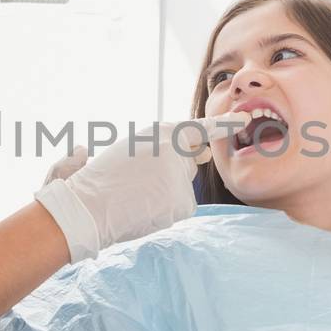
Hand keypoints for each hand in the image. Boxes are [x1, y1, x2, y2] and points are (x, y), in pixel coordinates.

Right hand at [33, 122, 209, 261]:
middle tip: (142, 180)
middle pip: (188, 164)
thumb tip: (202, 155)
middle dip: (173, 172)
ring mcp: (180, 178)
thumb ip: (163, 145)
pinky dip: (166, 209)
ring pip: (183, 186)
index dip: (223, 125)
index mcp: (160, 133)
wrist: (87, 209)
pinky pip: (181, 205)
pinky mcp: (182, 202)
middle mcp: (175, 152)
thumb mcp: (128, 147)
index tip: (242, 120)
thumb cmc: (99, 178)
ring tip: (136, 195)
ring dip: (167, 192)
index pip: (200, 128)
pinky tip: (144, 209)